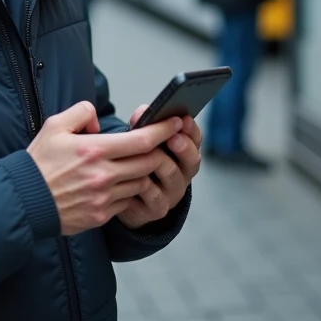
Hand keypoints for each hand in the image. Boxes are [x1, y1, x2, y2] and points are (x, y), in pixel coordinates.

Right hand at [27, 102, 181, 235]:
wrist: (23, 200)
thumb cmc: (39, 162)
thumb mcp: (55, 126)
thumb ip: (81, 113)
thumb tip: (99, 122)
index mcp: (94, 150)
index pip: (142, 140)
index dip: (163, 130)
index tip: (175, 122)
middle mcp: (103, 175)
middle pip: (149, 162)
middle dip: (158, 151)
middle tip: (160, 143)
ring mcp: (104, 198)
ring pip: (141, 182)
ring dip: (144, 172)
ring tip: (137, 163)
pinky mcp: (101, 215)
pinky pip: (127, 201)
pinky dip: (129, 191)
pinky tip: (120, 183)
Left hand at [117, 105, 202, 229]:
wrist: (124, 197)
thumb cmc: (135, 162)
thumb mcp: (139, 141)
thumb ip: (143, 125)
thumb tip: (143, 111)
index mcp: (183, 153)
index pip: (195, 139)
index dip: (191, 129)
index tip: (184, 119)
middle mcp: (183, 173)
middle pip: (193, 159)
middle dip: (183, 146)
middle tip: (173, 137)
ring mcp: (173, 192)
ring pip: (172, 174)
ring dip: (161, 162)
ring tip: (150, 154)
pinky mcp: (158, 208)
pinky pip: (154, 195)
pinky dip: (144, 185)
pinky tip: (134, 177)